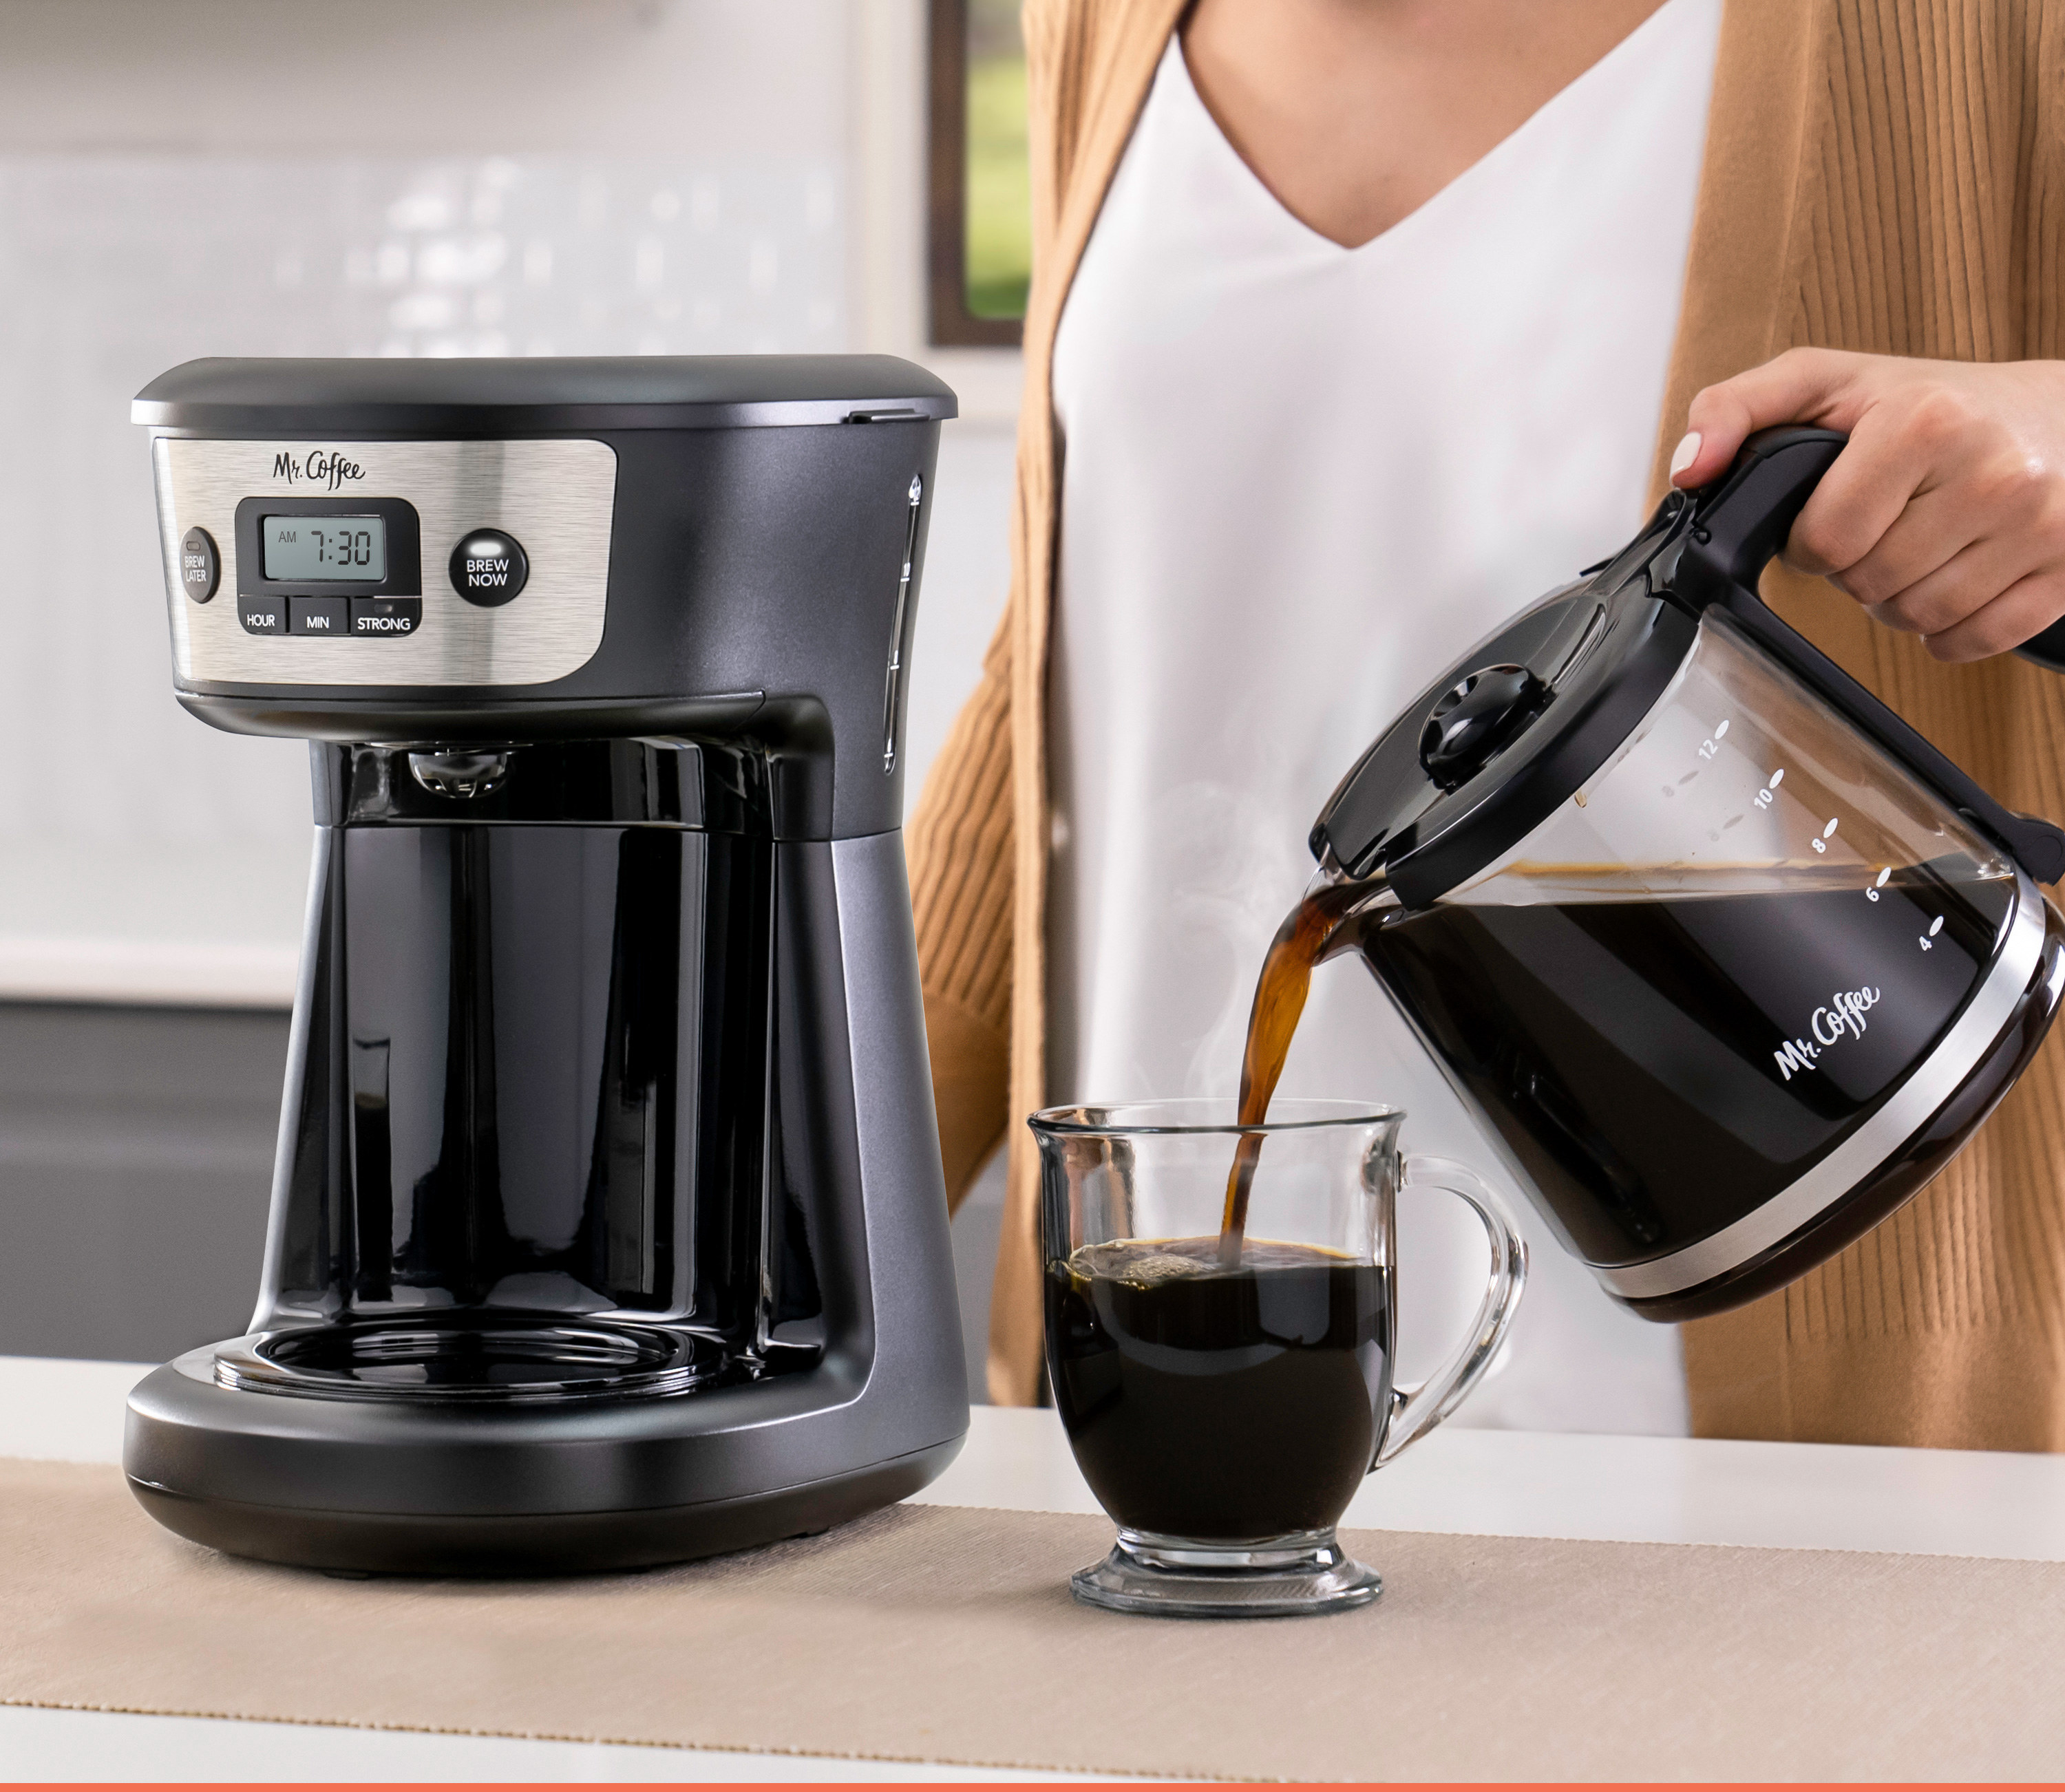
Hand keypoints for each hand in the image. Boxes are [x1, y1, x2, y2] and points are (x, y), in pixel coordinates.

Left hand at [1668, 350, 2064, 661]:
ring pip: (1918, 618)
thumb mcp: (1829, 382)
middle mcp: (1993, 472)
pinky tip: (1959, 575)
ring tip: (1923, 542)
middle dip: (1860, 564)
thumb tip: (1689, 469)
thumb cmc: (1940, 402)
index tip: (1833, 510)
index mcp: (1926, 421)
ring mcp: (2039, 526)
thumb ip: (1737, 407)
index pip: (1825, 540)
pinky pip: (1972, 642)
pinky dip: (1951, 627)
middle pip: (1869, 584)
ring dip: (1902, 597)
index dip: (1813, 538)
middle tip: (1887, 521)